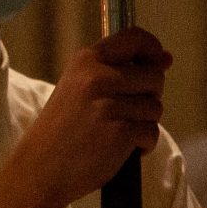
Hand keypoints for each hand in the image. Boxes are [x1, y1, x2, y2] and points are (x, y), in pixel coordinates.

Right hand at [13, 30, 171, 207]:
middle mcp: (97, 77)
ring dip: (143, 123)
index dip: (152, 49)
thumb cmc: (61, 130)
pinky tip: (119, 150)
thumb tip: (167, 58)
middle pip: (154, 76)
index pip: (134, 38)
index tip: (156, 63)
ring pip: (155, 107)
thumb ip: (119, 71)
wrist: (39, 169)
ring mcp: (109, 105)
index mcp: (85, 61)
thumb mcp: (79, 88)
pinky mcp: (120, 132)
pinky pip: (151, 132)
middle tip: (123, 113)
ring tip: (115, 133)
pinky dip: (142, 145)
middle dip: (149, 96)